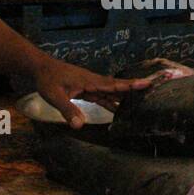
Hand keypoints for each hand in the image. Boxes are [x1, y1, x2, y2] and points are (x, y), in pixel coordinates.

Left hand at [31, 59, 150, 128]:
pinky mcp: (86, 88)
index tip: (147, 83)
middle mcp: (93, 82)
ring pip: (110, 92)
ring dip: (123, 97)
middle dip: (134, 89)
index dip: (130, 86)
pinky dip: (111, 101)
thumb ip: (68, 110)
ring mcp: (90, 85)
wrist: (40, 68)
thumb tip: (79, 126)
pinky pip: (102, 95)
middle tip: (153, 90)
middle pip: (117, 87)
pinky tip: (117, 108)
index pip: (113, 85)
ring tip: (139, 104)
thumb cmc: (47, 80)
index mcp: (89, 81)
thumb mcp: (55, 96)